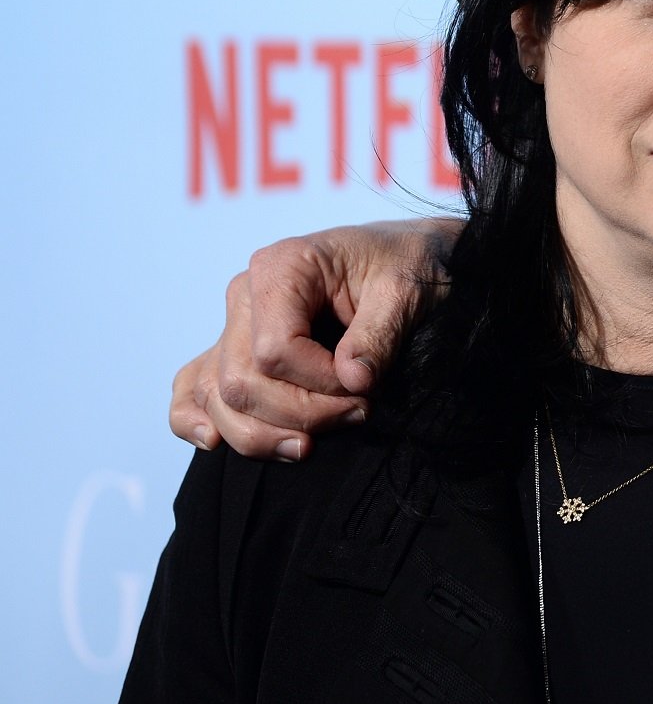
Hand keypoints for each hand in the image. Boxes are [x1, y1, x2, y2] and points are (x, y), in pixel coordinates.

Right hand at [170, 219, 457, 459]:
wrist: (409, 260)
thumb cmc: (407, 266)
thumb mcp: (407, 291)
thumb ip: (380, 334)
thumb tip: (353, 380)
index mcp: (282, 266)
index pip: (273, 351)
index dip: (320, 383)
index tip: (365, 387)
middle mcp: (245, 294)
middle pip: (242, 381)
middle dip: (301, 413)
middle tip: (358, 413)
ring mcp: (234, 323)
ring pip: (218, 396)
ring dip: (263, 433)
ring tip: (313, 443)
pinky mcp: (235, 348)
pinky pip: (192, 386)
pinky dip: (194, 417)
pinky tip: (214, 441)